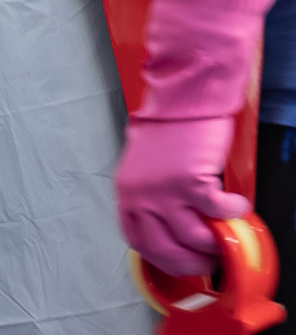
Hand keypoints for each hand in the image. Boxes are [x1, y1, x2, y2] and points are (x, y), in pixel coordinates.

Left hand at [117, 113, 247, 277]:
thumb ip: (152, 200)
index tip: (183, 264)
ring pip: (197, 239)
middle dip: (195, 263)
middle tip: (213, 260)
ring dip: (219, 240)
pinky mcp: (191, 182)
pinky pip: (220, 213)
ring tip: (229, 230)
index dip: (164, 260)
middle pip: (168, 251)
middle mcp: (140, 196)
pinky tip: (239, 204)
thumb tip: (172, 231)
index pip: (139, 243)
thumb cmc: (165, 130)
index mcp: (126, 194)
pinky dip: (235, 212)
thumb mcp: (144, 170)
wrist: (180, 100)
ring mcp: (165, 192)